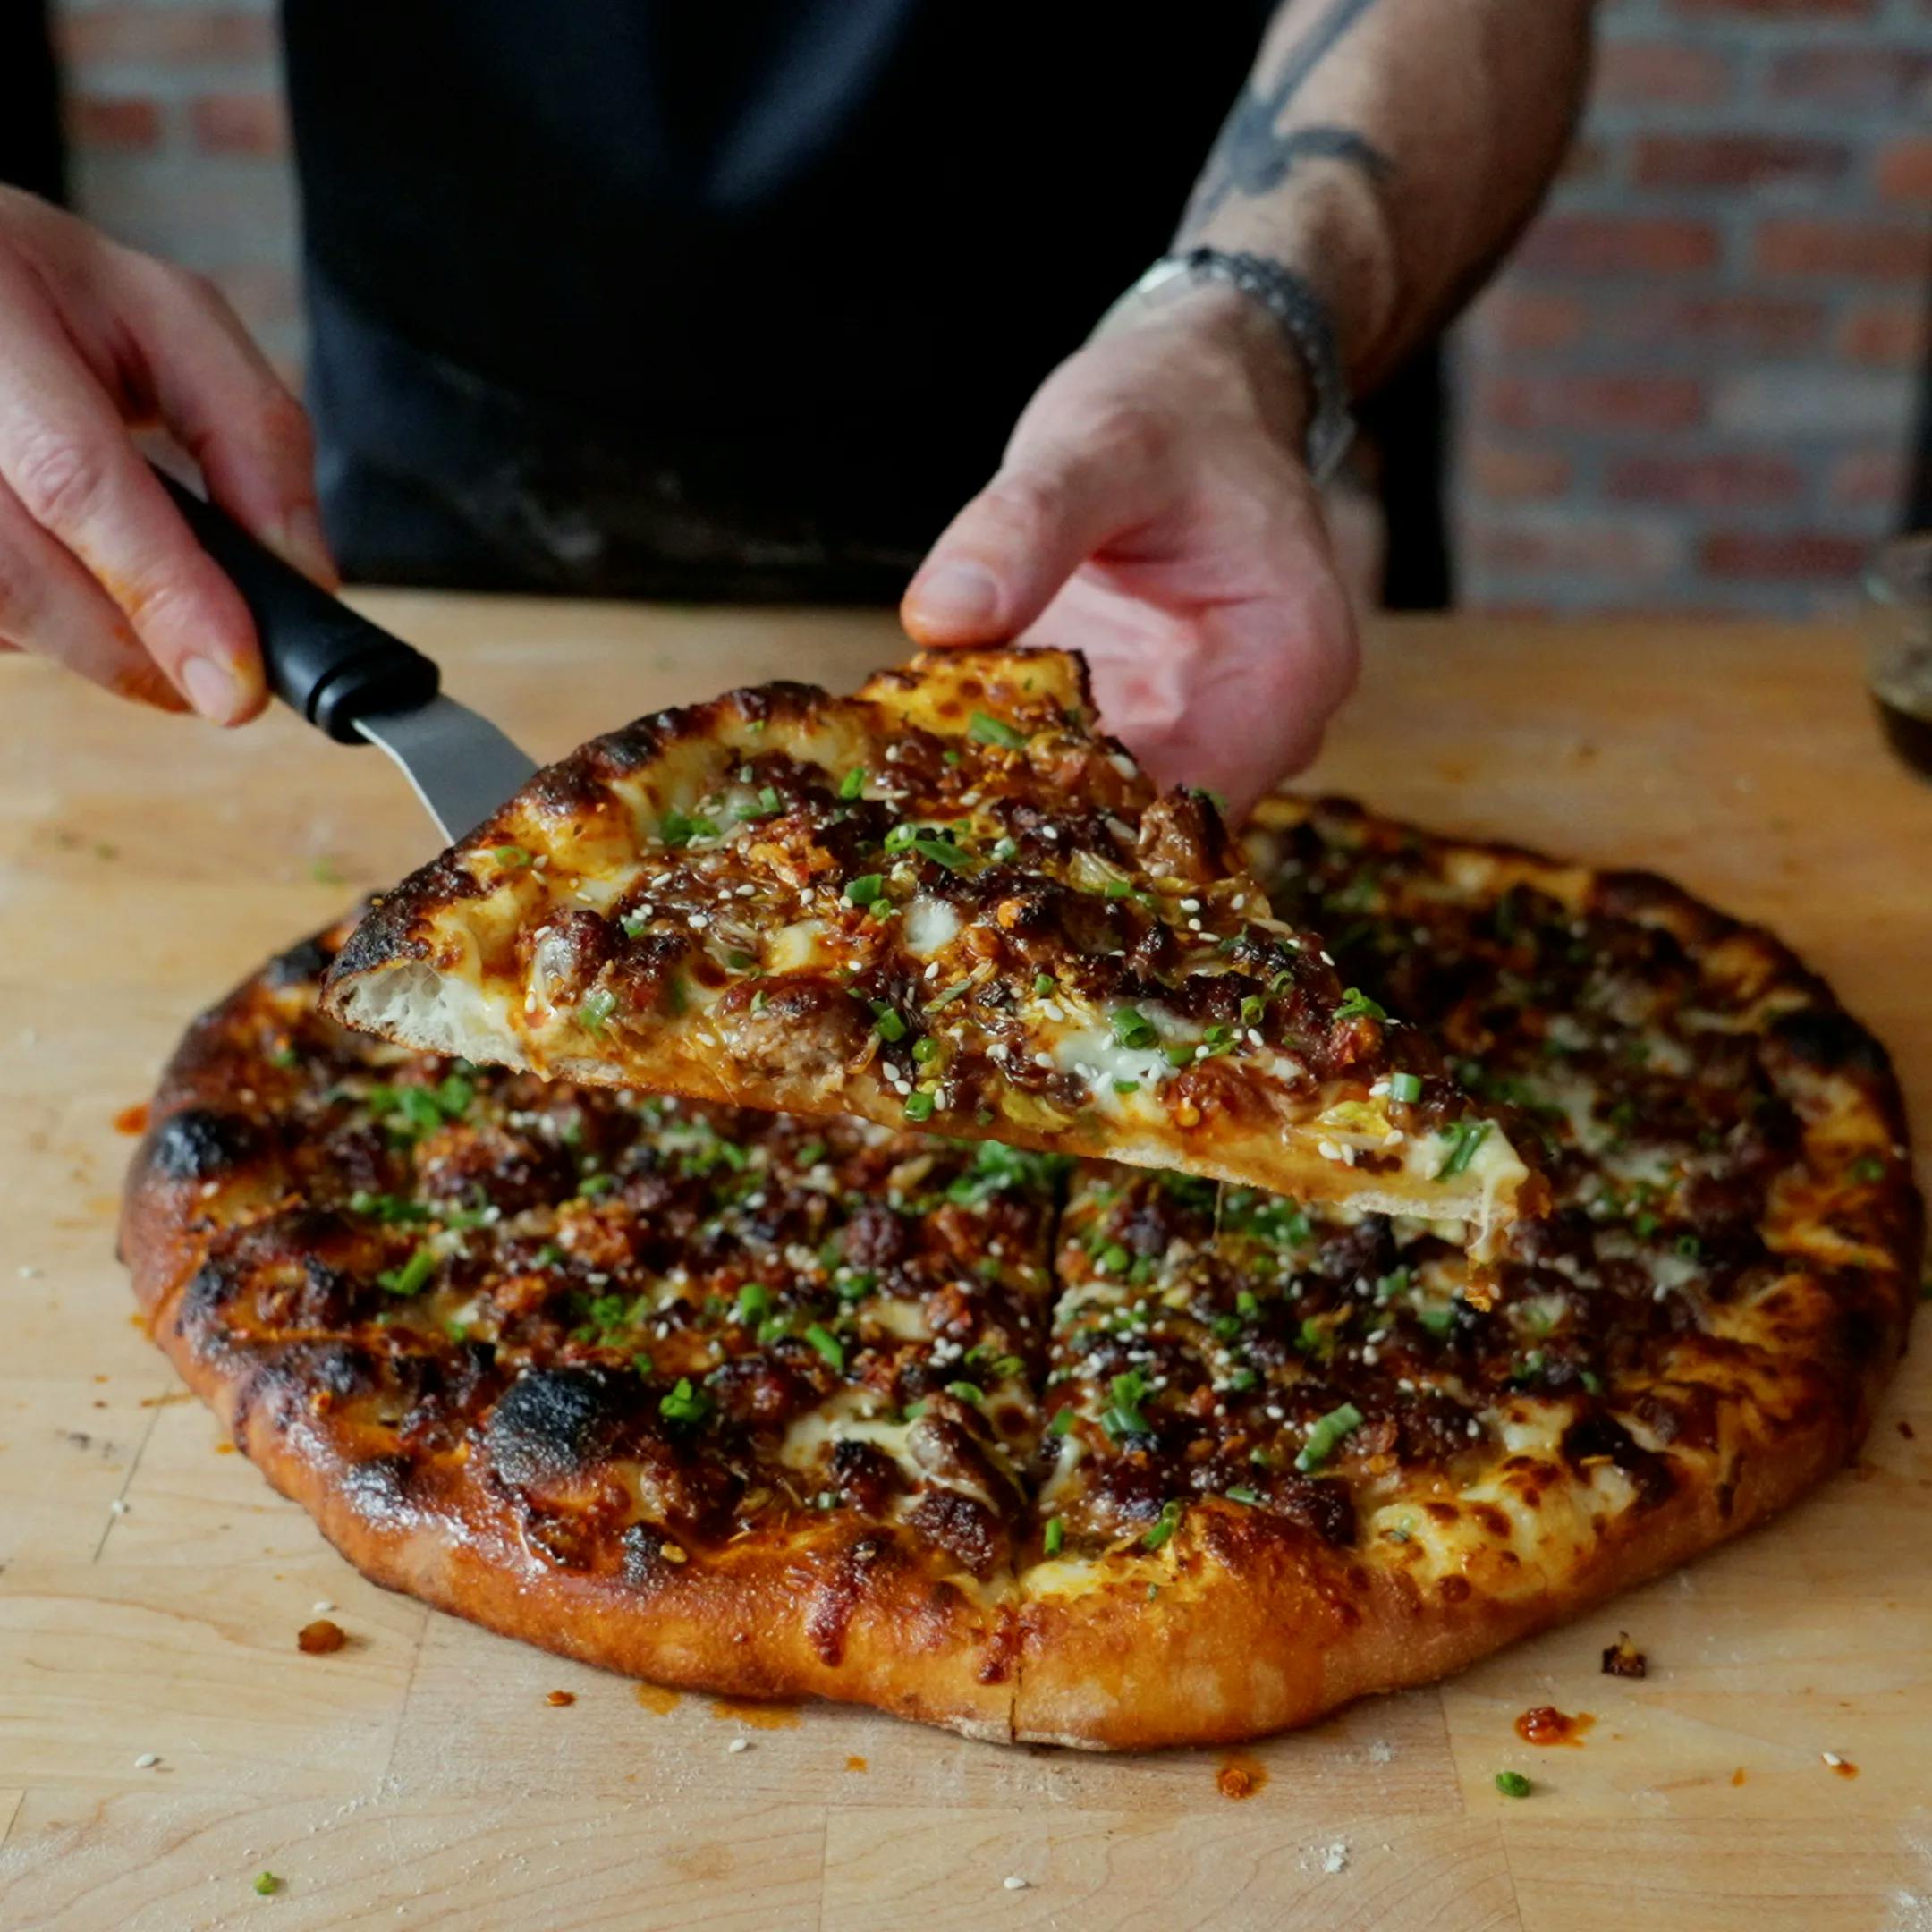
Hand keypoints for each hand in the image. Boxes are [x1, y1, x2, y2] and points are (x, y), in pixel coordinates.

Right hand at [0, 186, 333, 721]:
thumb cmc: (55, 295)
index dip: (163, 591)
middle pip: (25, 574)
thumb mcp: (174, 323)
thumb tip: (302, 576)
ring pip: (0, 613)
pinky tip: (73, 576)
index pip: (75, 479)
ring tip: (146, 598)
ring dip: (92, 641)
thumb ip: (254, 436)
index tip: (235, 685)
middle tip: (218, 676)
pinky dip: (45, 624)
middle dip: (138, 650)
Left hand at [902, 282, 1356, 817]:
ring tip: (917, 808)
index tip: (971, 821)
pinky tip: (937, 772)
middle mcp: (1263, 726)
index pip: (1190, 801)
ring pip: (1113, 817)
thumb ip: (1024, 526)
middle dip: (1042, 833)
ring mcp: (1206, 736)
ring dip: (1022, 815)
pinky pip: (1084, 783)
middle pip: (1152, 830)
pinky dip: (1016, 778)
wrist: (1193, 397)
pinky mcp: (1148, 733)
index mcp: (1288, 670)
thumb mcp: (1097, 446)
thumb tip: (940, 615)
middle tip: (920, 829)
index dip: (1083, 824)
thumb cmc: (1171, 412)